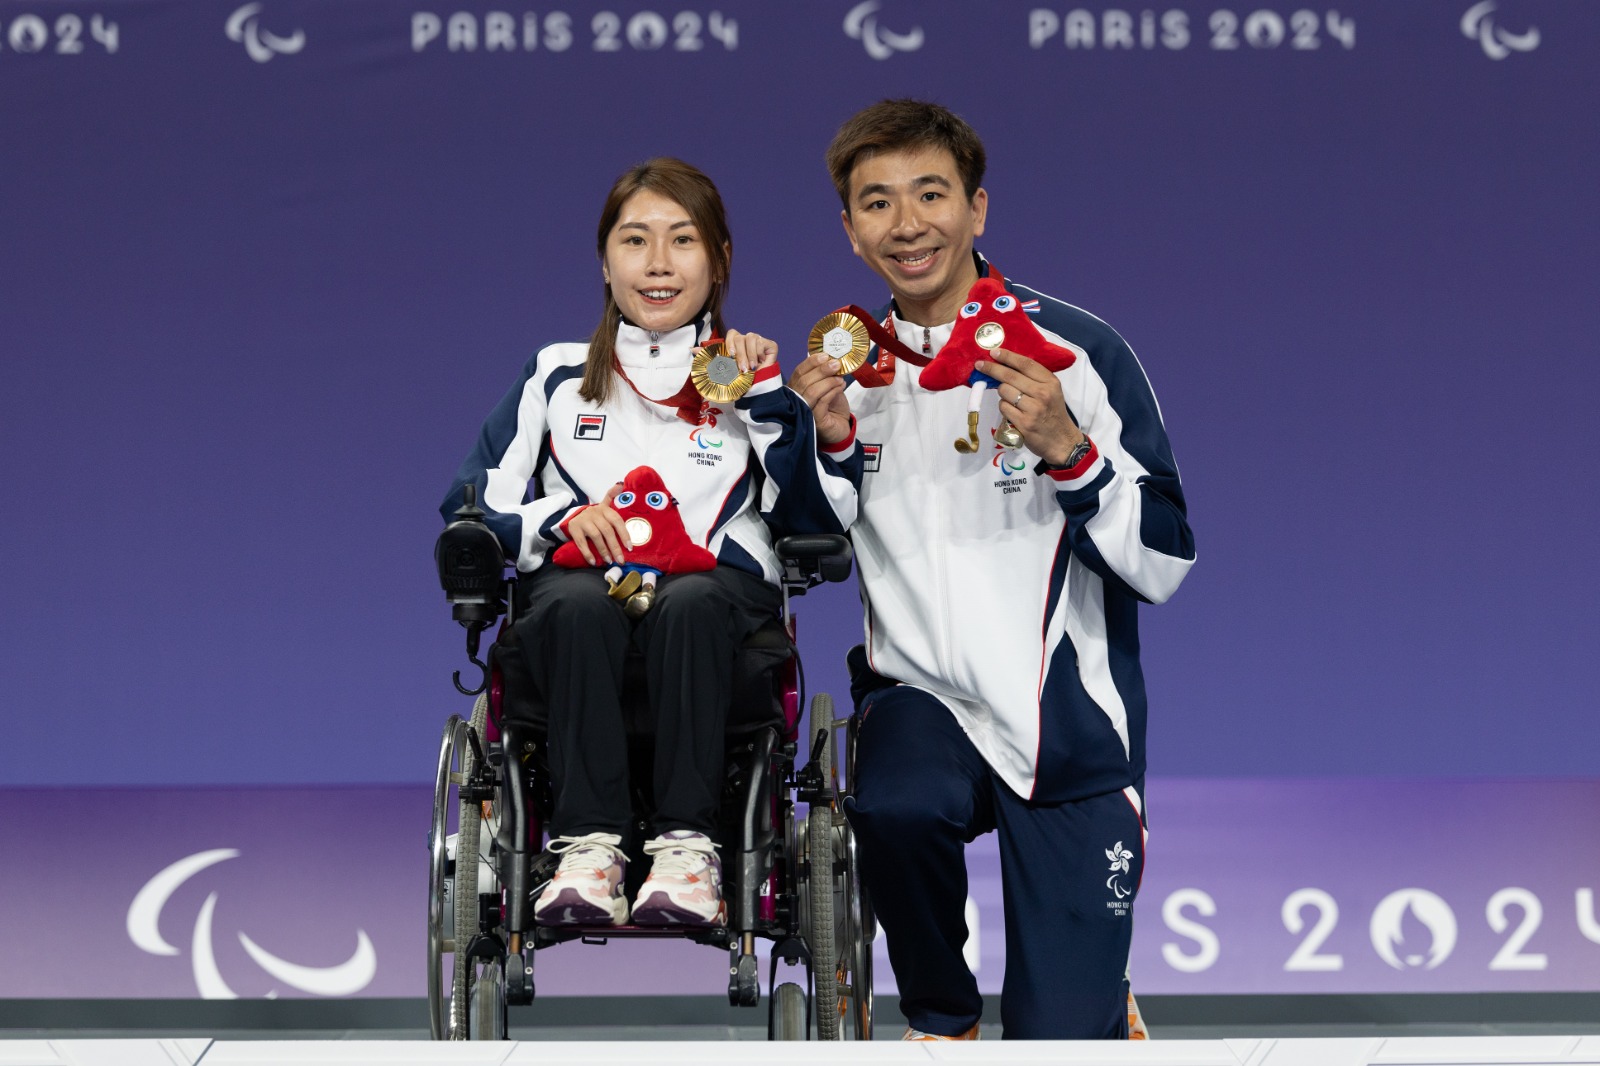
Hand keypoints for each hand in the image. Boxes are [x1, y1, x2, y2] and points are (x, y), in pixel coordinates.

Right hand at [564, 484, 630, 566]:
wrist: (574, 517)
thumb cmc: (595, 516)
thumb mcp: (604, 506)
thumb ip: (612, 497)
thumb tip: (620, 484)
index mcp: (604, 509)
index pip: (617, 520)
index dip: (624, 534)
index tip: (629, 547)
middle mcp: (594, 513)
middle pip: (607, 530)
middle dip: (615, 547)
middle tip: (620, 560)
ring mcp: (583, 521)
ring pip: (595, 536)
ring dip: (603, 550)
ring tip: (609, 561)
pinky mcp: (574, 529)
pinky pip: (581, 543)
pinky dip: (588, 553)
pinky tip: (593, 561)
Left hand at [723, 329, 777, 374]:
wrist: (764, 381)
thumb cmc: (750, 375)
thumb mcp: (738, 367)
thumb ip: (733, 359)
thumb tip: (729, 357)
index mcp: (738, 343)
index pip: (732, 334)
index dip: (729, 342)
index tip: (731, 355)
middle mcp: (748, 339)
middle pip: (739, 338)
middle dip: (740, 354)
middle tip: (743, 367)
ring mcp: (759, 340)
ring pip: (750, 338)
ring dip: (750, 355)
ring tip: (752, 366)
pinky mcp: (770, 344)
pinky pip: (760, 343)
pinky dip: (759, 354)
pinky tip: (761, 361)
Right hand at [788, 352, 854, 445]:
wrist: (840, 427)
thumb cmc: (832, 406)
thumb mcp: (828, 386)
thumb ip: (826, 375)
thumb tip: (832, 360)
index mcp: (796, 388)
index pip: (799, 372)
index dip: (811, 362)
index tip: (825, 355)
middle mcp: (795, 400)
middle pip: (804, 381)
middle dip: (821, 370)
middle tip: (836, 364)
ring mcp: (803, 411)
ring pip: (811, 391)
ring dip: (828, 381)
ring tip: (840, 377)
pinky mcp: (813, 421)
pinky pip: (821, 402)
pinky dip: (832, 391)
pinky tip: (841, 386)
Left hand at [976, 347, 1083, 465]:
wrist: (1061, 441)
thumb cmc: (1053, 413)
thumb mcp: (1052, 391)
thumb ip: (1034, 379)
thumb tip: (1007, 365)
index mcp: (1050, 382)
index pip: (1026, 364)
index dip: (1008, 356)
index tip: (994, 352)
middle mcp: (1042, 393)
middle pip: (1010, 376)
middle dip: (992, 369)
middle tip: (980, 365)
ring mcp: (1033, 409)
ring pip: (1004, 391)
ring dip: (1002, 394)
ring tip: (1011, 399)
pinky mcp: (1023, 423)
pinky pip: (1003, 408)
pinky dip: (1004, 408)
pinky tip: (1013, 412)